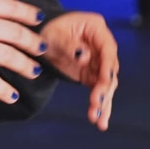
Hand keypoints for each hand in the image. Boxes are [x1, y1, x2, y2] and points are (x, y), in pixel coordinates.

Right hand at [0, 0, 46, 104]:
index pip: (10, 6)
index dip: (27, 12)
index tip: (39, 18)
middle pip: (15, 32)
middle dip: (32, 41)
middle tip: (42, 48)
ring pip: (9, 56)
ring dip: (25, 65)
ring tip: (35, 72)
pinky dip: (4, 90)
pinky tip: (13, 96)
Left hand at [41, 11, 119, 130]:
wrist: (40, 38)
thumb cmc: (48, 30)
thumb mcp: (54, 36)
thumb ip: (70, 46)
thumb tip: (85, 57)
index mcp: (96, 28)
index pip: (108, 49)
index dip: (107, 67)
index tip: (104, 83)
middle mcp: (101, 44)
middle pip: (109, 69)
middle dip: (104, 89)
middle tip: (97, 104)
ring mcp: (98, 60)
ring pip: (106, 83)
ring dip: (103, 101)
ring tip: (97, 119)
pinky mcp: (91, 74)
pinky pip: (98, 90)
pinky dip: (98, 104)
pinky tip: (99, 120)